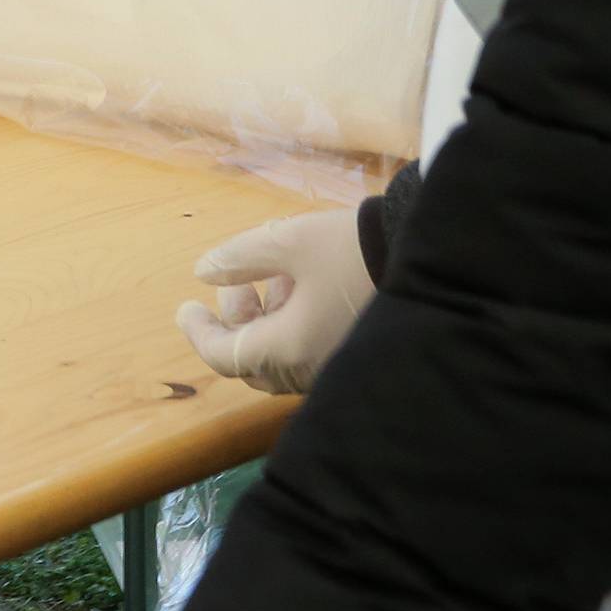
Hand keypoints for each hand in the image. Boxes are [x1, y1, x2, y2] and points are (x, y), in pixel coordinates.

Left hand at [177, 208, 373, 396]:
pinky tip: (299, 286)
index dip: (199, 333)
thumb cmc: (350, 249)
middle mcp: (311, 369)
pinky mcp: (355, 356)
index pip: (226, 356)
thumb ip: (240, 258)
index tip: (185, 308)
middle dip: (235, 321)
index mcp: (290, 348)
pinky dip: (291, 325)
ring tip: (270, 273)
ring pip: (281, 357)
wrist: (425, 257)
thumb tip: (204, 272)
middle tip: (234, 280)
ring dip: (264, 320)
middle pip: (253, 361)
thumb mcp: (287, 242)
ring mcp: (335, 367)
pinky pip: (308, 351)